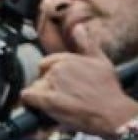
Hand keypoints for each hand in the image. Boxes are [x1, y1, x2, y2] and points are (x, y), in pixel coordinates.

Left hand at [20, 51, 137, 139]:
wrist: (112, 111)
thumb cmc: (107, 89)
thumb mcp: (100, 61)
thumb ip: (86, 43)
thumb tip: (78, 27)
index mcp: (67, 59)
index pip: (45, 64)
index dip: (50, 75)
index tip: (60, 84)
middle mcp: (57, 69)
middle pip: (40, 77)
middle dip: (46, 85)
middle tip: (62, 95)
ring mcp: (52, 84)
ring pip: (35, 87)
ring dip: (42, 96)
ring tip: (58, 104)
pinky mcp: (48, 100)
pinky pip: (28, 97)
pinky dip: (30, 102)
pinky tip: (40, 107)